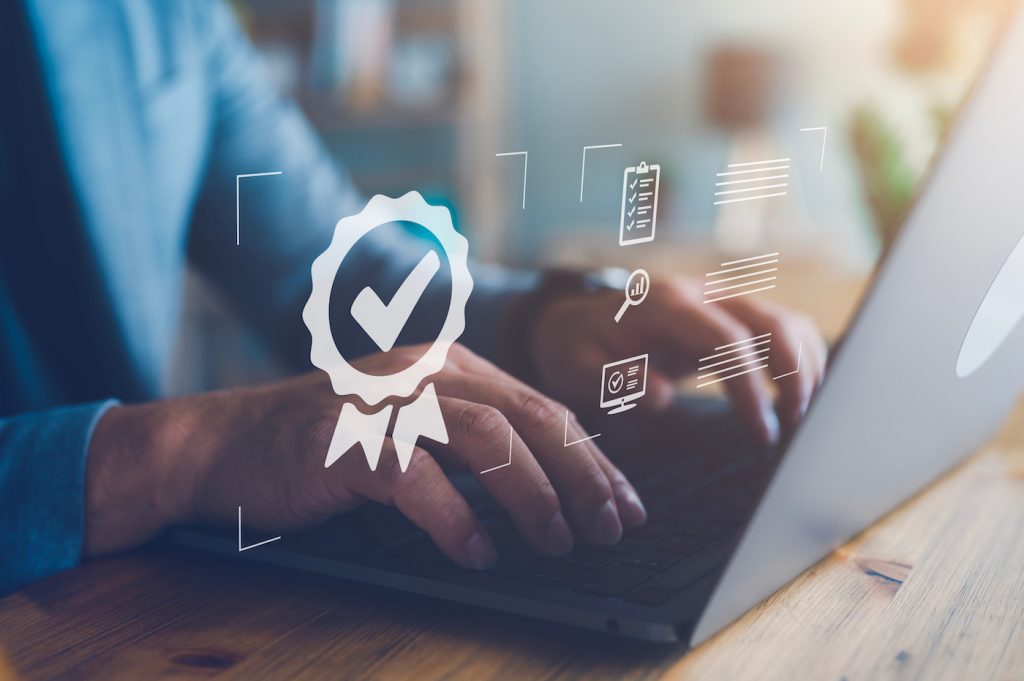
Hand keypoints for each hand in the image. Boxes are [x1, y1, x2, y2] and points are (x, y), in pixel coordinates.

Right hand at [84, 344, 645, 569]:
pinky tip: (478, 555)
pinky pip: (417, 478)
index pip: (541, 408)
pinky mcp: (346, 441)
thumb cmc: (328, 445)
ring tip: (557, 543)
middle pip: (528, 417)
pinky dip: (455, 520)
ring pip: (487, 437)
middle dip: (581, 475)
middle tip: (610, 528)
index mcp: (450, 365)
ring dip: (532, 495)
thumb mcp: (413, 427)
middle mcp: (425, 372)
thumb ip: (473, 440)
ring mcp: (385, 402)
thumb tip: (553, 489)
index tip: (625, 504)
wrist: (225, 445)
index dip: (591, 458)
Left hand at [528, 277, 827, 442]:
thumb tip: (662, 396)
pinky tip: (796, 399)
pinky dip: (799, 360)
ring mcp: (719, 299)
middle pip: (771, 322)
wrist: (575, 321)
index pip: (727, 339)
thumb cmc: (578, 348)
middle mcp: (700, 293)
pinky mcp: (729, 315)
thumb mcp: (577, 367)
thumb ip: (616, 381)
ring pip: (785, 321)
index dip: (751, 386)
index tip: (760, 432)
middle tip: (796, 426)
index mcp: (664, 304)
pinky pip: (781, 328)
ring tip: (800, 418)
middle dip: (794, 375)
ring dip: (804, 368)